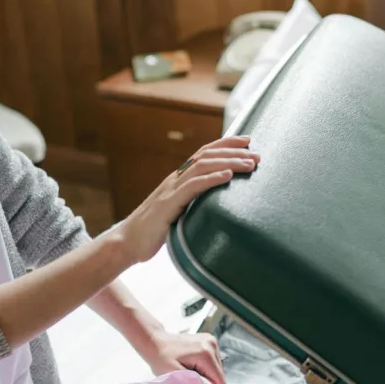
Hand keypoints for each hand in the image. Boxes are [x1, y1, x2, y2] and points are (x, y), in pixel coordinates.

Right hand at [109, 135, 259, 264]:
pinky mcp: (168, 205)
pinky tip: (227, 176)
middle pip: (206, 156)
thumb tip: (216, 203)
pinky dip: (211, 179)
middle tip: (257, 155)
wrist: (128, 242)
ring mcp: (170, 190)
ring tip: (248, 164)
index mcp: (178, 179)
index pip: (204, 153)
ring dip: (228, 163)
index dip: (225, 144)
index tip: (247, 141)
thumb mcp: (178, 211)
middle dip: (233, 152)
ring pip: (202, 167)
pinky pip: (192, 187)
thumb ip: (193, 202)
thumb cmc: (154, 229)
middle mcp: (175, 179)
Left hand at [141, 330, 225, 383]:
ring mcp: (211, 340)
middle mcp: (212, 344)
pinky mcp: (209, 341)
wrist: (155, 341)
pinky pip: (213, 361)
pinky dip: (204, 366)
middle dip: (206, 380)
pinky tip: (191, 363)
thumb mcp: (175, 375)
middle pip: (219, 374)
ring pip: (217, 368)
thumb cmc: (160, 358)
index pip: (219, 380)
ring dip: (205, 373)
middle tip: (189, 378)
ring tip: (189, 369)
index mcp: (206, 353)